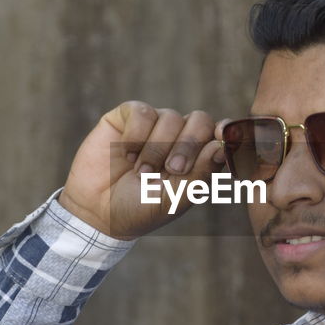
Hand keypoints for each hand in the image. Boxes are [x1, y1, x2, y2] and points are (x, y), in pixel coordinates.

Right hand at [59, 101, 224, 239]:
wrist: (97, 212)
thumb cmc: (140, 208)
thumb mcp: (175, 199)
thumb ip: (201, 173)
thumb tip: (222, 146)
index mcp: (197, 156)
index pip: (220, 134)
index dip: (226, 133)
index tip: (223, 139)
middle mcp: (179, 136)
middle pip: (200, 120)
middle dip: (188, 145)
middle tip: (172, 169)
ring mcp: (154, 125)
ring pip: (170, 117)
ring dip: (156, 149)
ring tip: (141, 172)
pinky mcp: (128, 117)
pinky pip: (143, 113)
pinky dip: (136, 136)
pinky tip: (127, 156)